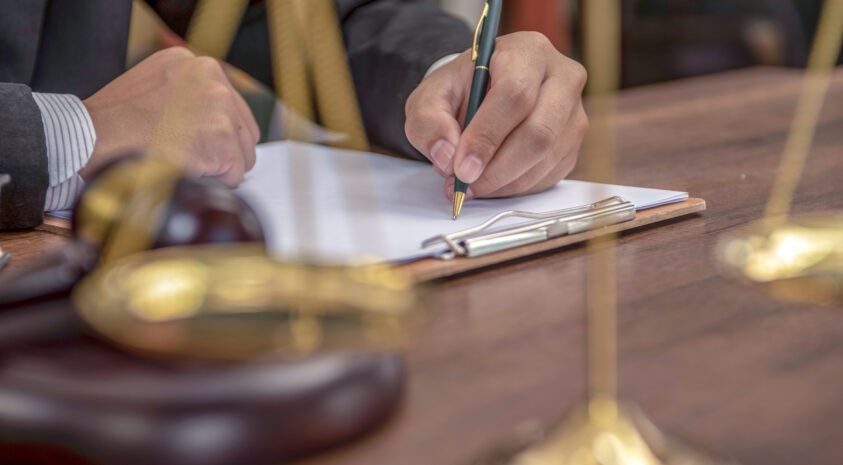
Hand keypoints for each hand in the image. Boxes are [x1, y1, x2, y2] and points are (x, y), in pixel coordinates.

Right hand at [81, 47, 259, 185]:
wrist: (91, 139)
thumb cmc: (110, 124)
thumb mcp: (150, 89)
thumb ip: (184, 99)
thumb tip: (208, 126)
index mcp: (194, 64)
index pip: (230, 105)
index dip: (215, 133)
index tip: (197, 144)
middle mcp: (212, 77)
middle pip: (243, 129)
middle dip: (223, 151)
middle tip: (191, 161)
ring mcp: (220, 106)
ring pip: (242, 154)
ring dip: (218, 168)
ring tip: (182, 164)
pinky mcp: (222, 137)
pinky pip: (234, 175)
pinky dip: (213, 184)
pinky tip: (184, 173)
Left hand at [405, 32, 587, 199]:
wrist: (482, 93)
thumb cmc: (460, 90)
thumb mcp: (430, 98)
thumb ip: (429, 122)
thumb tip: (446, 156)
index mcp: (526, 52)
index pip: (515, 95)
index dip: (487, 136)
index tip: (461, 167)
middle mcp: (561, 78)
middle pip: (539, 132)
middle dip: (497, 168)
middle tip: (464, 184)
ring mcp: (574, 112)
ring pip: (545, 159)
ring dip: (503, 182)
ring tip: (471, 184)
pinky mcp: (573, 144)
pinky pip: (549, 175)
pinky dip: (516, 187)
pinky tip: (492, 181)